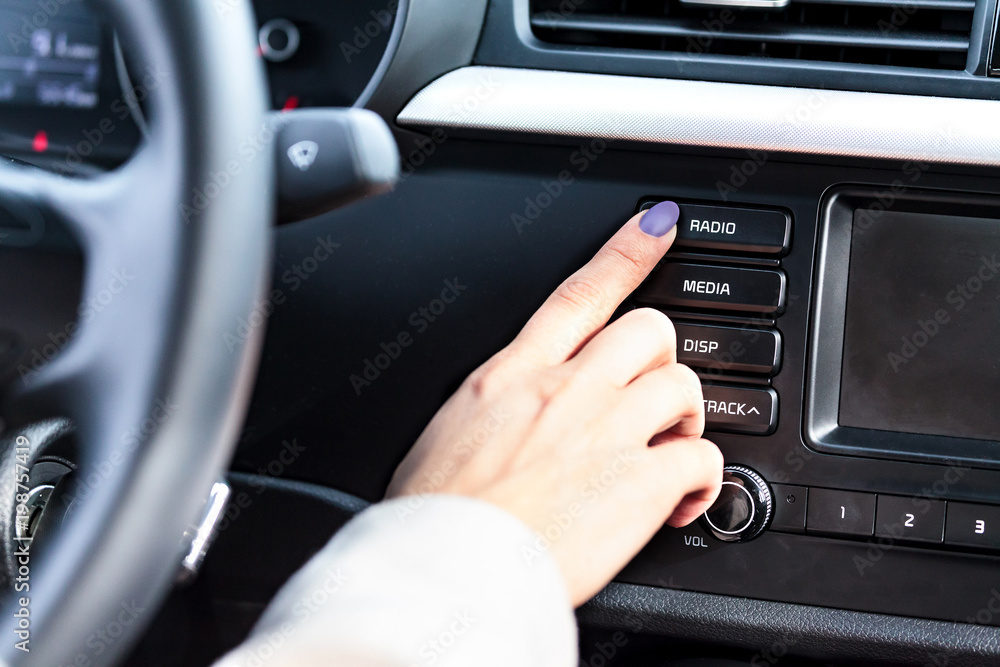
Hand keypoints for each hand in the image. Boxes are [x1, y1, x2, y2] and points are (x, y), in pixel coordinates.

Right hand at [386, 202, 722, 606]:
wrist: (445, 569)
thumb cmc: (437, 514)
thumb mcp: (450, 431)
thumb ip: (497, 407)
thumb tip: (514, 410)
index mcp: (514, 374)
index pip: (580, 295)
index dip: (626, 252)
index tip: (658, 227)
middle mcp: (566, 390)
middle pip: (650, 331)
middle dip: (661, 357)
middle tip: (651, 398)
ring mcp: (606, 432)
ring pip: (682, 386)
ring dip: (685, 417)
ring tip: (668, 450)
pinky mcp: (639, 483)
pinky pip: (702, 459)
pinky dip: (703, 481)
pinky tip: (682, 502)